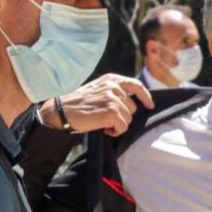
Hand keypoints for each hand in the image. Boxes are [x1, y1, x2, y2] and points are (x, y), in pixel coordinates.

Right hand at [39, 75, 153, 136]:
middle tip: (106, 119)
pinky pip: (123, 127)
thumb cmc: (78, 103)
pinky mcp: (111, 111)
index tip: (150, 105)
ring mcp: (113, 98)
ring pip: (128, 119)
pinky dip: (115, 131)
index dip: (146, 97)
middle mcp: (114, 86)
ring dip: (117, 125)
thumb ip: (113, 91)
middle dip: (122, 117)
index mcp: (112, 79)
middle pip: (133, 108)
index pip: (137, 85)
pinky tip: (103, 128)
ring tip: (102, 123)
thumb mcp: (97, 89)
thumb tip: (132, 103)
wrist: (61, 111)